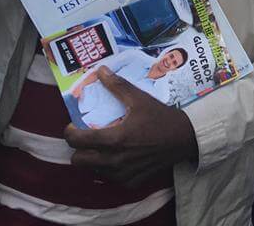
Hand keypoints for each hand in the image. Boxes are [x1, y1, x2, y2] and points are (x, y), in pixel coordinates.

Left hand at [65, 67, 197, 184]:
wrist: (184, 138)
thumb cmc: (161, 117)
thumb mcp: (140, 99)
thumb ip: (118, 86)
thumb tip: (100, 71)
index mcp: (114, 139)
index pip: (76, 141)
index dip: (70, 132)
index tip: (73, 126)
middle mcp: (115, 160)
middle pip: (78, 161)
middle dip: (79, 148)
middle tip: (88, 137)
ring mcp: (122, 174)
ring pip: (92, 170)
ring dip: (93, 159)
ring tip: (104, 146)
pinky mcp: (130, 182)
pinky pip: (109, 178)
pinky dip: (109, 168)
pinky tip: (120, 156)